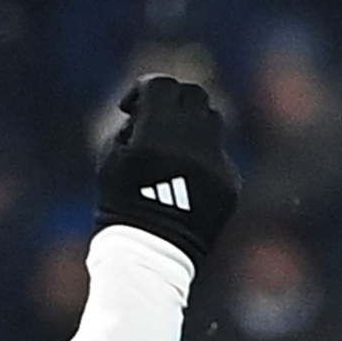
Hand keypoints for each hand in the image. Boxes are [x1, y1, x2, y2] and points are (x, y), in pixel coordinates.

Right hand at [95, 75, 239, 263]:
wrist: (150, 255)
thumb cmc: (121, 205)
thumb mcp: (111, 160)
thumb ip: (131, 127)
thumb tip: (148, 113)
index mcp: (157, 133)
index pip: (160, 86)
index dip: (143, 90)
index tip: (132, 107)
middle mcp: (191, 142)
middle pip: (192, 95)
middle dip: (173, 102)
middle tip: (159, 120)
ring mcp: (215, 162)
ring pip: (212, 121)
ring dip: (193, 126)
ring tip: (175, 148)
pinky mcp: (230, 182)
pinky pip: (220, 156)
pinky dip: (204, 160)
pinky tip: (187, 181)